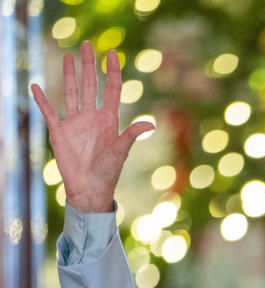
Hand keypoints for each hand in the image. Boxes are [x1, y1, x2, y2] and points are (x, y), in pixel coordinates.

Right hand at [30, 41, 153, 212]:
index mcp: (109, 119)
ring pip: (72, 92)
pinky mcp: (59, 131)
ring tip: (70, 56)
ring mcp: (75, 122)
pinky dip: (41, 100)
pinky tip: (35, 86)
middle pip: (91, 85)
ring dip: (70, 75)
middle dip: (90, 65)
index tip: (112, 53)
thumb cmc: (108, 171)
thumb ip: (132, 135)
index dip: (112, 71)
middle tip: (88, 44)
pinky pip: (48, 111)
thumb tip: (150, 124)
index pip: (112, 89)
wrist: (90, 188)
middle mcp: (92, 117)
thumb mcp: (121, 151)